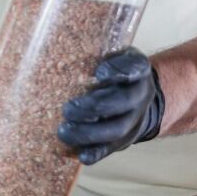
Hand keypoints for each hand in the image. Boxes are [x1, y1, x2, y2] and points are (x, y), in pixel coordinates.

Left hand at [57, 49, 164, 165]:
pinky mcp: (128, 138)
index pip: (134, 67)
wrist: (139, 93)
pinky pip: (114, 148)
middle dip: (94, 106)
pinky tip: (81, 155)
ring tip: (64, 131)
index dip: (118, 71)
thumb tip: (54, 40)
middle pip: (122, 102)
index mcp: (138, 68)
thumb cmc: (114, 68)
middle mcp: (142, 93)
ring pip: (117, 129)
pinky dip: (97, 153)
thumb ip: (95, 51)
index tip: (99, 72)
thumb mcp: (113, 53)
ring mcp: (137, 118)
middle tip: (67, 109)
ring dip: (89, 132)